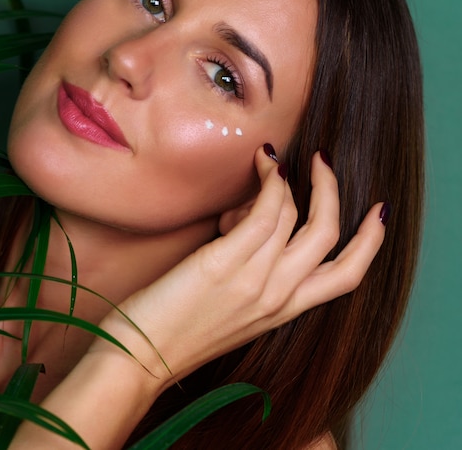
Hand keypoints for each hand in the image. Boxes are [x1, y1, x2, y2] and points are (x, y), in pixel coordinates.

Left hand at [94, 146, 385, 389]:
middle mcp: (278, 296)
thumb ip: (253, 270)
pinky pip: (265, 212)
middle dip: (333, 189)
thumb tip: (250, 218)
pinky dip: (270, 181)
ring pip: (295, 215)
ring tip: (268, 158)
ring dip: (286, 176)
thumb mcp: (233, 307)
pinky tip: (262, 166)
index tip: (377, 211)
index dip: (370, 241)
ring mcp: (255, 280)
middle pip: (329, 235)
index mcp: (284, 310)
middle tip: (321, 160)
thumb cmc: (179, 329)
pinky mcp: (225, 264)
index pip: (346, 275)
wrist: (140, 357)